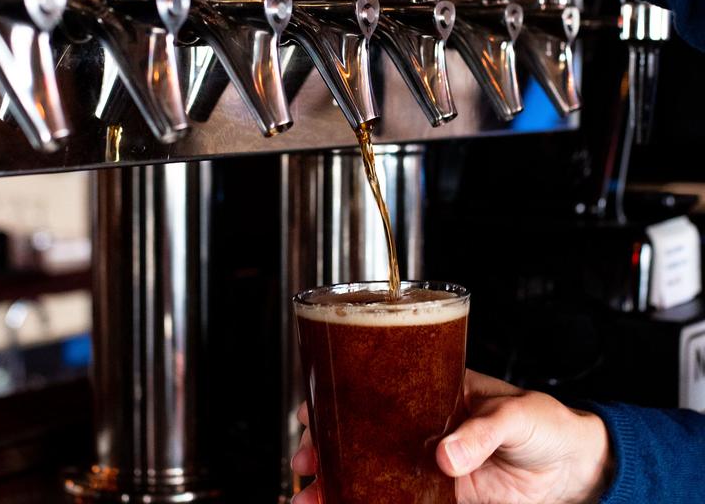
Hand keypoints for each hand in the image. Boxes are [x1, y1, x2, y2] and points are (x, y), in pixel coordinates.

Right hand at [290, 371, 612, 503]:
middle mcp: (426, 426)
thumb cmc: (547, 423)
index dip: (341, 396)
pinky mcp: (445, 496)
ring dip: (341, 481)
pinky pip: (400, 500)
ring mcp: (432, 463)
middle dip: (328, 444)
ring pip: (375, 470)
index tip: (311, 408)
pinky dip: (370, 503)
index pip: (380, 389)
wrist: (577, 469)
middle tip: (303, 459)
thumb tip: (445, 455)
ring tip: (311, 494)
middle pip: (366, 432)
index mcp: (436, 391)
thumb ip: (481, 431)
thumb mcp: (516, 414)